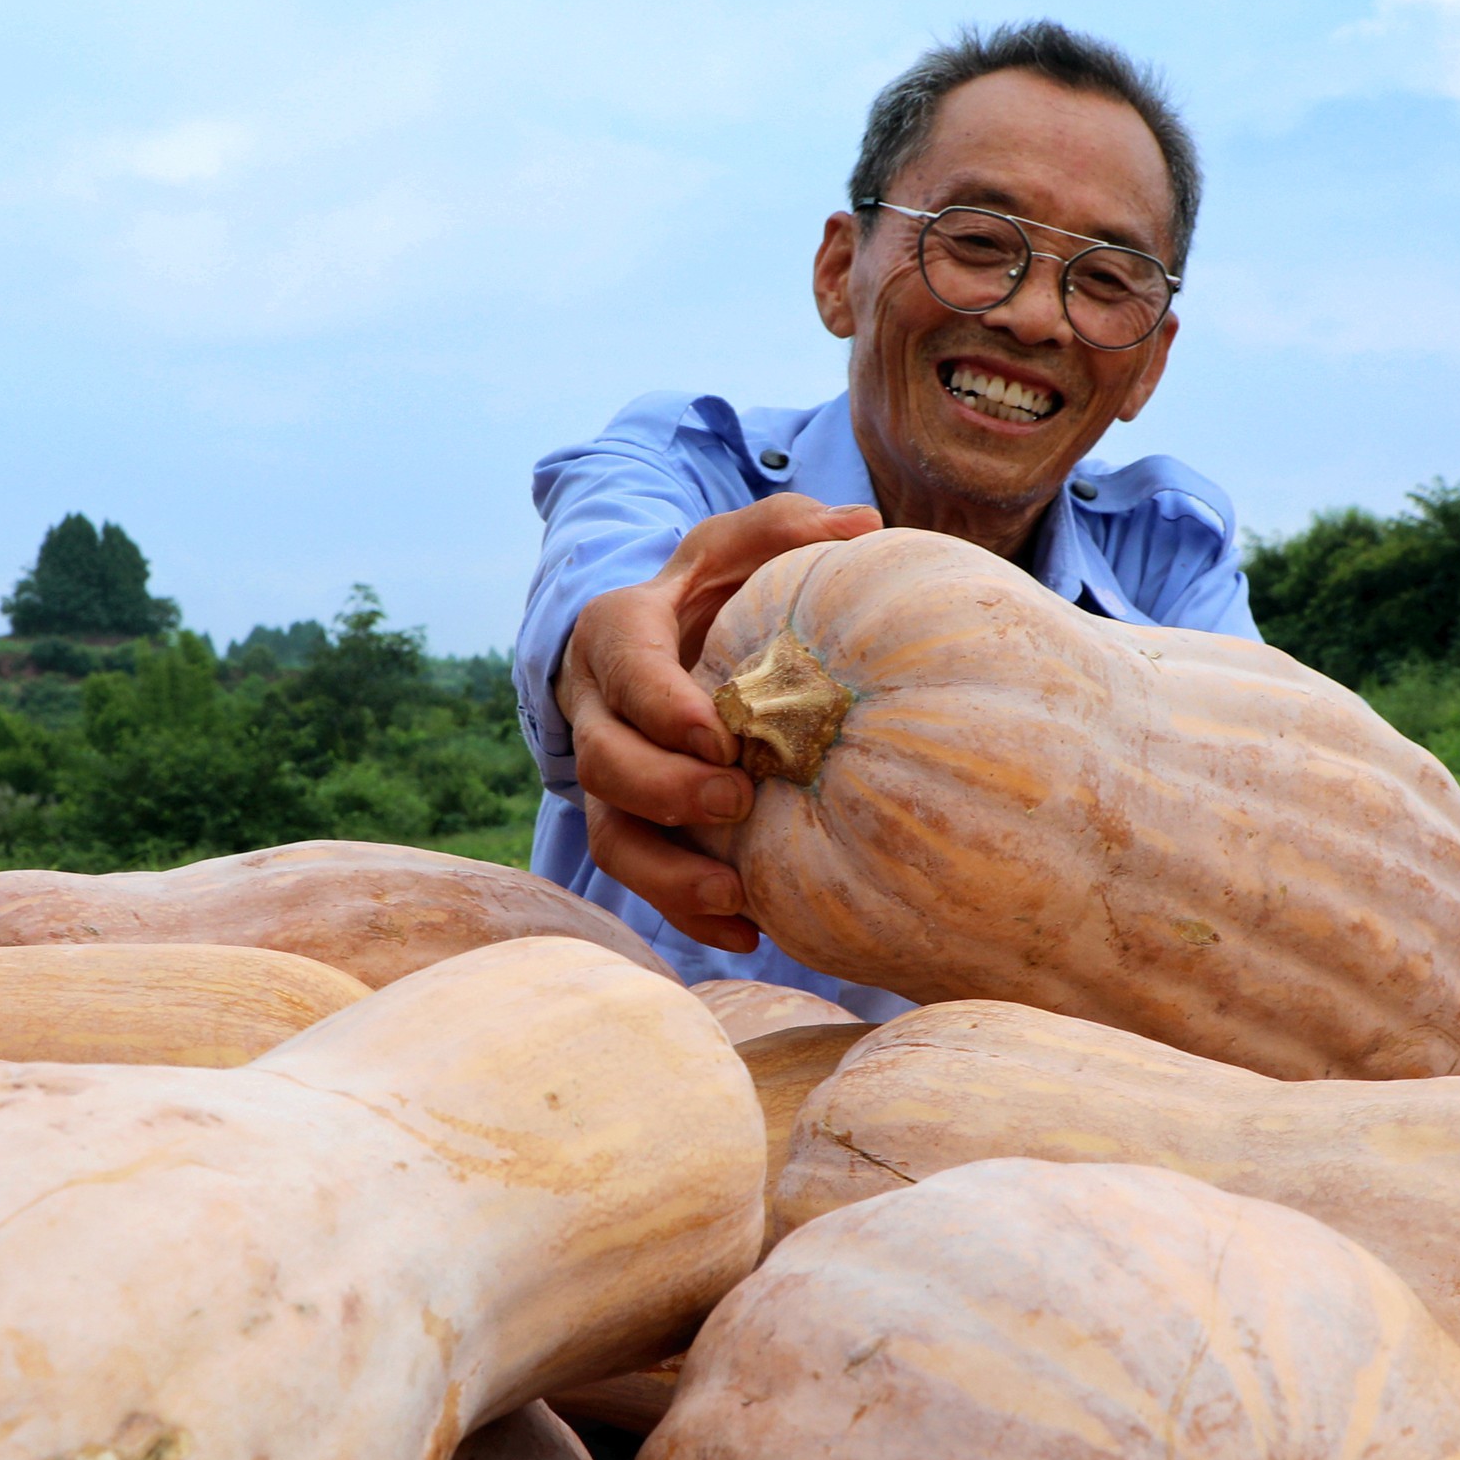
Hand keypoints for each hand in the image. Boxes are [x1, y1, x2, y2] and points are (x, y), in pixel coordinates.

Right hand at [559, 494, 882, 950]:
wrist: (665, 641)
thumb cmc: (710, 590)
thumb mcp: (737, 546)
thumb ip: (786, 528)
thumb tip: (862, 526)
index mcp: (619, 633)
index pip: (625, 669)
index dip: (662, 706)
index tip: (718, 735)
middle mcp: (597, 710)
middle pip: (606, 763)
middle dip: (665, 790)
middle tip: (735, 801)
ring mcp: (610, 775)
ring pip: (611, 834)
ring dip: (667, 873)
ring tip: (734, 897)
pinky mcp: (632, 823)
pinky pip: (644, 877)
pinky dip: (690, 911)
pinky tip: (752, 933)